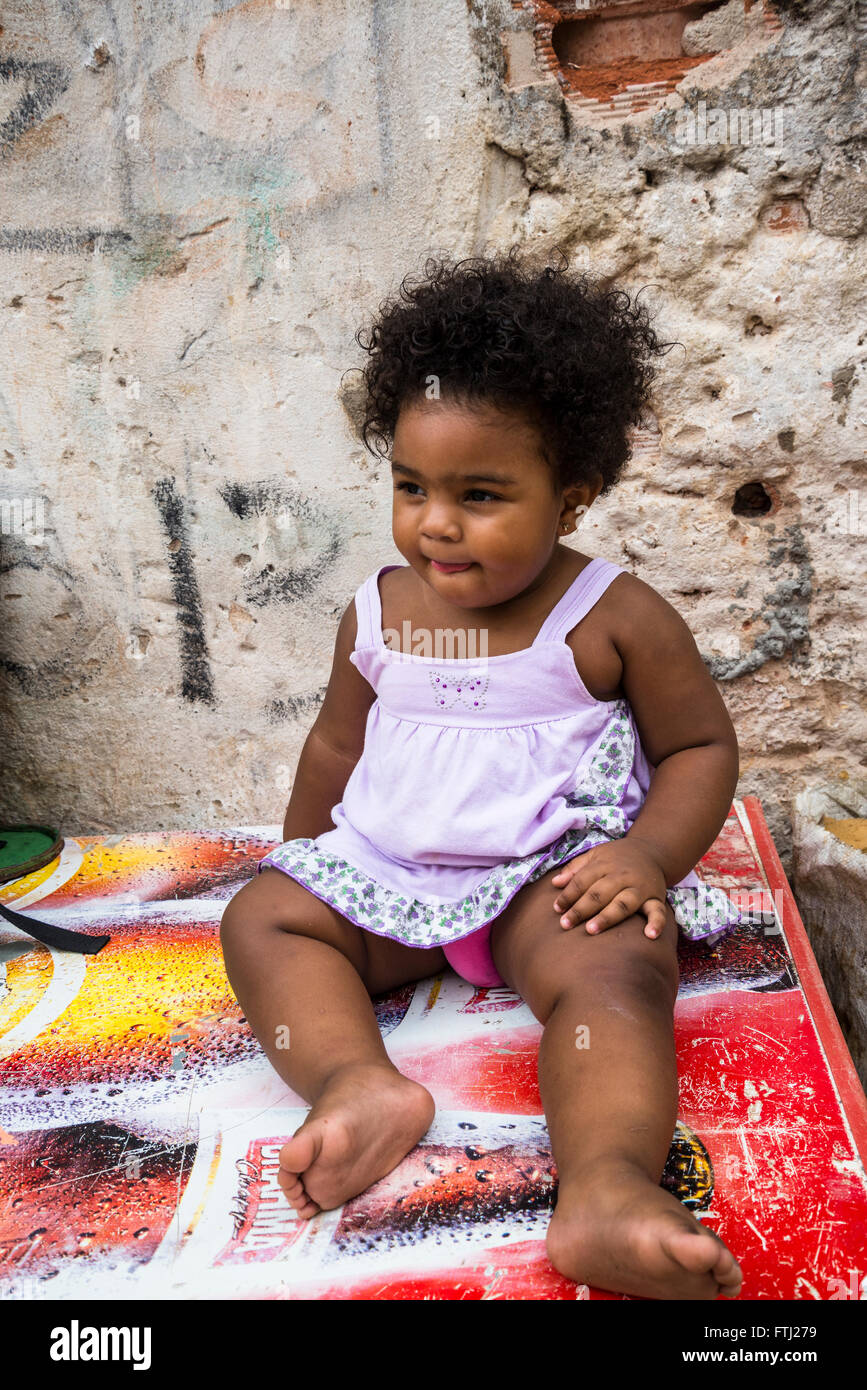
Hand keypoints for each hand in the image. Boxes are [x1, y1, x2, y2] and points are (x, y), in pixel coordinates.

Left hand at [550, 839, 668, 938]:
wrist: (652, 850)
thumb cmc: (617, 857)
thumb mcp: (595, 855)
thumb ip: (575, 869)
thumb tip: (554, 883)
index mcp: (604, 864)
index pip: (582, 880)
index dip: (568, 894)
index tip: (556, 909)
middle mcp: (622, 876)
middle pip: (599, 893)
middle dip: (581, 909)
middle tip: (565, 924)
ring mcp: (639, 887)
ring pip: (622, 904)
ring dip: (607, 917)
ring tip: (591, 930)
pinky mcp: (656, 897)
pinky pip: (658, 911)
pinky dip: (656, 923)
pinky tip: (650, 936)